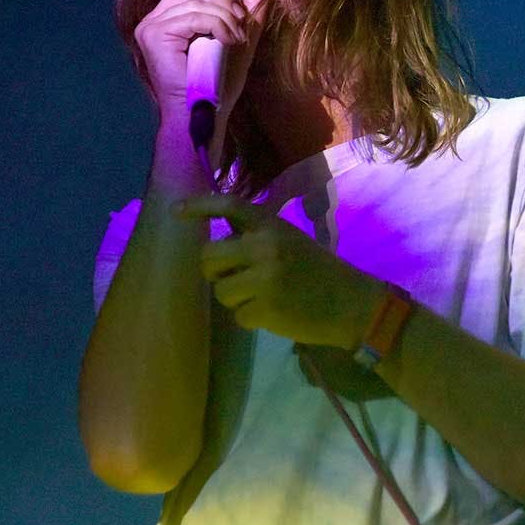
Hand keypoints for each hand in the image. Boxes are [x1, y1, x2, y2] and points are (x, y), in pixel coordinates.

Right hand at [134, 0, 263, 117]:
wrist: (204, 114)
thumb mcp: (239, 41)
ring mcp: (150, 26)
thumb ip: (249, 14)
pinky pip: (192, 16)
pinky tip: (229, 41)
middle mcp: (155, 18)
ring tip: (238, 37)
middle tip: (242, 20)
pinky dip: (217, 25)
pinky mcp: (154, 36)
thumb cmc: (217, 84)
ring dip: (225, 15)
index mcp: (169, 17)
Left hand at [173, 194, 382, 348]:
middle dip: (214, 272)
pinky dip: (251, 318)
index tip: (175, 211)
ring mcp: (263, 278)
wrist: (350, 302)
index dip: (199, 206)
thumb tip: (218, 249)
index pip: (228, 206)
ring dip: (235, 298)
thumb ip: (257, 238)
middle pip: (209, 258)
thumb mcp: (290, 240)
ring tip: (262, 297)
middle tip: (230, 278)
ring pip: (220, 291)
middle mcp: (264, 246)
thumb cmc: (318, 270)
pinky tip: (274, 313)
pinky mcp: (265, 308)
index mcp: (270, 225)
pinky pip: (237, 315)